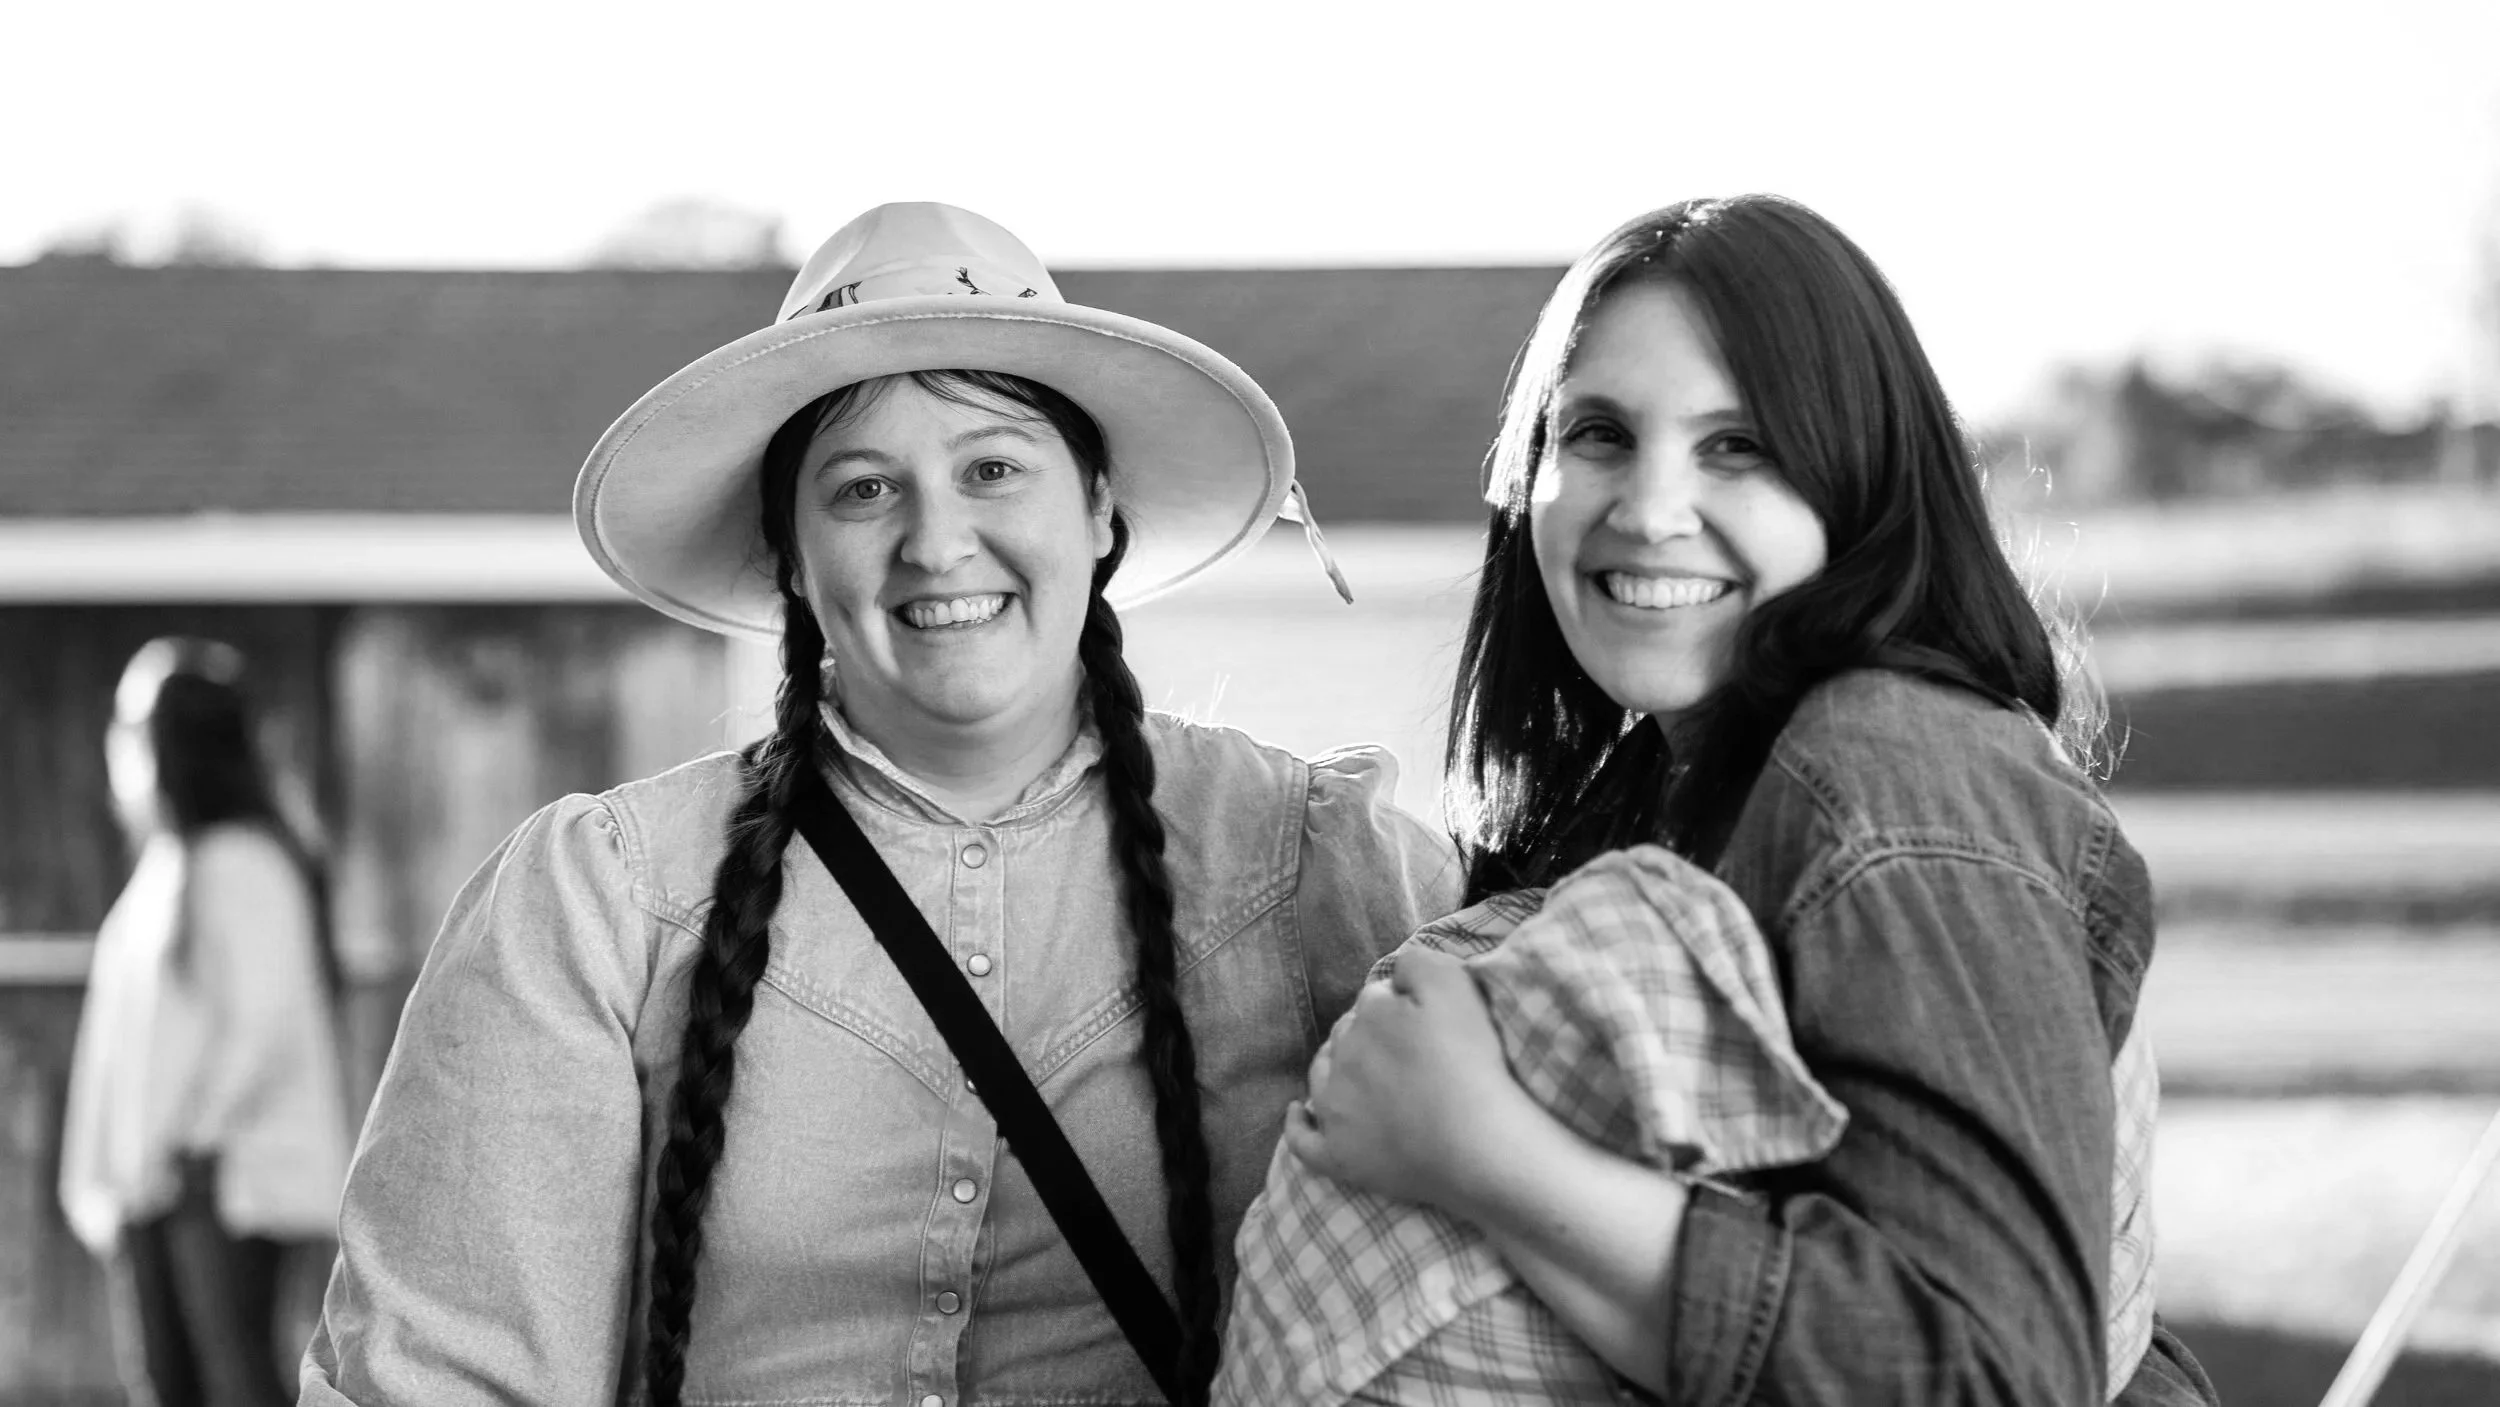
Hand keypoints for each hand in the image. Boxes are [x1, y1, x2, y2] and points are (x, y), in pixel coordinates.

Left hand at [1283, 946, 1528, 1215]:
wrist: (1477, 1145)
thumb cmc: (1471, 1063)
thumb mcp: (1454, 985)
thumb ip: (1418, 963)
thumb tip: (1396, 974)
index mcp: (1370, 1014)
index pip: (1377, 998)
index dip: (1402, 1007)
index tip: (1428, 1024)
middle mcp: (1341, 1056)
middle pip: (1347, 1034)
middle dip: (1368, 1035)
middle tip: (1407, 1052)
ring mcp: (1334, 1110)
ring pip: (1321, 1075)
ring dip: (1334, 1067)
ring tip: (1361, 1074)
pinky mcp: (1337, 1156)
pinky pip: (1302, 1139)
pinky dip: (1297, 1124)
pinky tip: (1299, 1112)